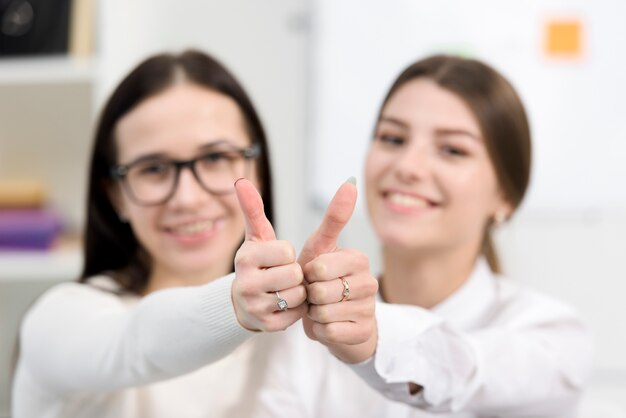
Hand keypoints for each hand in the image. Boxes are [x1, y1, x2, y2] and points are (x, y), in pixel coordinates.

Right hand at [232, 179, 306, 331]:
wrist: (242, 302)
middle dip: (296, 273)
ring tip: (286, 288)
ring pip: (298, 295)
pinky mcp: (266, 326)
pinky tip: (285, 303)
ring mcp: (255, 307)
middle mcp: (246, 284)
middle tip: (284, 274)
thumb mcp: (257, 236)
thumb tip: (240, 180)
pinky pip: (297, 314)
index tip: (278, 257)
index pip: (287, 251)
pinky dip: (297, 308)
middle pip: (294, 274)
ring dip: (299, 291)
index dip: (288, 253)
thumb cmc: (258, 263)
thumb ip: (252, 209)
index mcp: (245, 258)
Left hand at [299, 180, 378, 362]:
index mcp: (358, 258)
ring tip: (321, 308)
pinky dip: (319, 330)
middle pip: (319, 290)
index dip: (307, 273)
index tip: (314, 274)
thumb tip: (352, 182)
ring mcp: (368, 309)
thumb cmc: (322, 279)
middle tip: (316, 294)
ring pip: (323, 312)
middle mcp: (369, 282)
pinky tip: (327, 324)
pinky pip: (327, 331)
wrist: (334, 319)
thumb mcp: (321, 246)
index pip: (319, 266)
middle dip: (308, 294)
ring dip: (313, 313)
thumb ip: (334, 216)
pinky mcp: (362, 332)